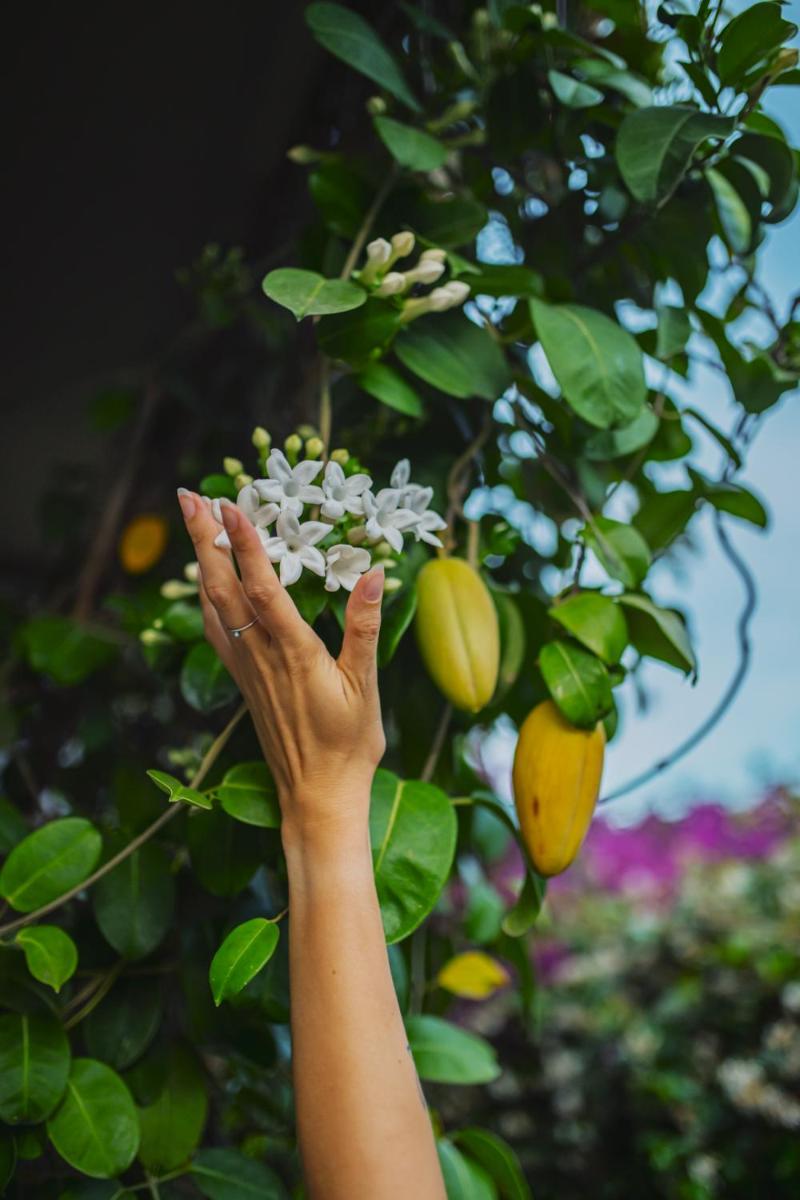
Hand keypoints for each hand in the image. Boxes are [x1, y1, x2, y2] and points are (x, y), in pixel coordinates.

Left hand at [176, 490, 385, 846]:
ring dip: (200, 561)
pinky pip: (216, 628)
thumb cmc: (349, 744)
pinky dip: (206, 595)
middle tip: (190, 495)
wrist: (317, 795)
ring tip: (192, 522)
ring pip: (213, 605)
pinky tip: (205, 582)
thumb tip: (373, 574)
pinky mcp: (244, 679)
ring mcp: (247, 667)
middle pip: (222, 587)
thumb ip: (364, 627)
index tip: (230, 505)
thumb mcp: (366, 686)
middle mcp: (260, 655)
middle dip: (203, 538)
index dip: (244, 544)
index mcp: (293, 652)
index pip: (262, 587)